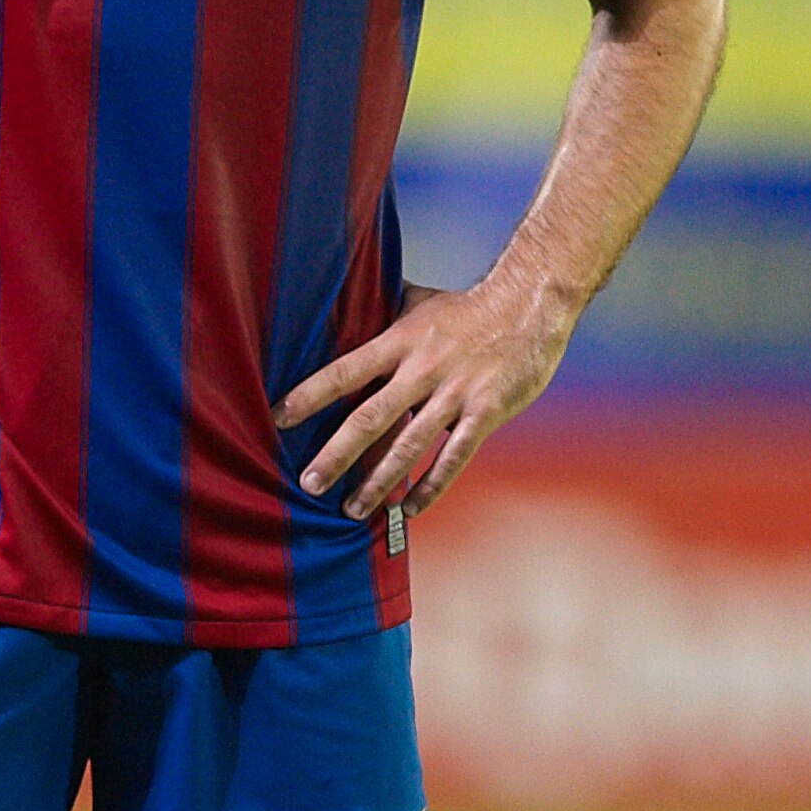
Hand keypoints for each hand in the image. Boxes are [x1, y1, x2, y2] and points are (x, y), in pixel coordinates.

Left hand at [274, 278, 573, 520]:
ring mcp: (455, 394)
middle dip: (336, 454)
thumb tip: (342, 304)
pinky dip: (430, 486)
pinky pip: (453, 457)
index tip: (279, 418)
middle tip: (308, 484)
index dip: (310, 395)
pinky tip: (408, 509)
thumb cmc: (468, 307)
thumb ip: (381, 313)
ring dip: (378, 481)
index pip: (346, 370)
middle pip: (370, 417)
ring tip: (351, 508)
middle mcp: (423, 370)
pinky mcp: (485, 413)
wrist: (531, 304)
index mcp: (400, 342)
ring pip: (409, 446)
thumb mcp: (418, 301)